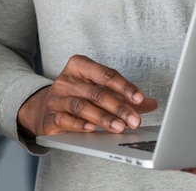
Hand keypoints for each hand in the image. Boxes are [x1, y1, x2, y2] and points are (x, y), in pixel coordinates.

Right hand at [17, 54, 156, 137]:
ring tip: (120, 128)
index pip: (104, 74)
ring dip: (103, 118)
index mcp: (79, 66)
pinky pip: (65, 119)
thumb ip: (123, 96)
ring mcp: (57, 97)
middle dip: (118, 107)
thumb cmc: (77, 96)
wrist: (44, 108)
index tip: (139, 98)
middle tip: (135, 120)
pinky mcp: (51, 115)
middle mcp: (66, 79)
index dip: (123, 86)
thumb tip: (150, 103)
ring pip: (81, 106)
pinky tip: (92, 129)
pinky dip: (79, 124)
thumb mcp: (98, 90)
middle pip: (95, 91)